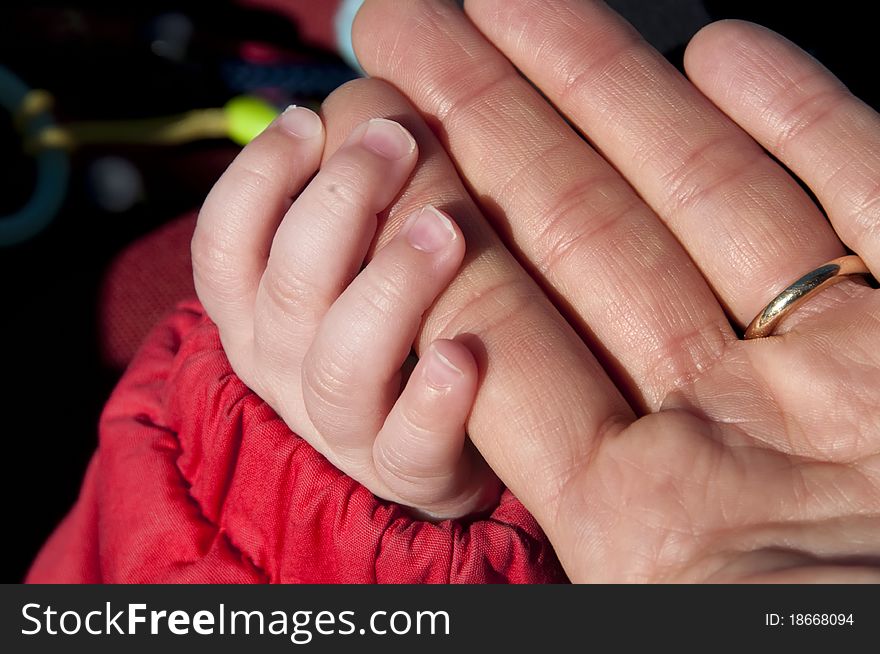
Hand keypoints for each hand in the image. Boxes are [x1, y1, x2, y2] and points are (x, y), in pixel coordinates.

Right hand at [193, 110, 499, 518]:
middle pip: (287, 291)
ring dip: (390, 286)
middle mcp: (284, 371)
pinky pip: (408, 446)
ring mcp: (342, 428)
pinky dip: (434, 401)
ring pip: (341, 363)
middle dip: (338, 204)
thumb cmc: (381, 332)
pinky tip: (466, 352)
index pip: (222, 247)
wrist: (418, 447)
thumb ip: (340, 204)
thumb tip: (361, 113)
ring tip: (444, 229)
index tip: (310, 121)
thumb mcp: (341, 267)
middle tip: (395, 141)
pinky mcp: (405, 471)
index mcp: (255, 316)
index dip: (257, 179)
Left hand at [350, 0, 879, 580]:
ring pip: (710, 197)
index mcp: (659, 510)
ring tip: (514, 5)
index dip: (437, 236)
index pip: (512, 338)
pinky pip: (870, 199)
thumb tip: (450, 402)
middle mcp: (746, 423)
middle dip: (491, 127)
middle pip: (586, 241)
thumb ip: (572, 498)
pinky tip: (724, 47)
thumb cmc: (852, 643)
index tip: (378, 148)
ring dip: (614, 92)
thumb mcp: (681, 598)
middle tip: (410, 31)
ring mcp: (851, 367)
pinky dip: (808, 118)